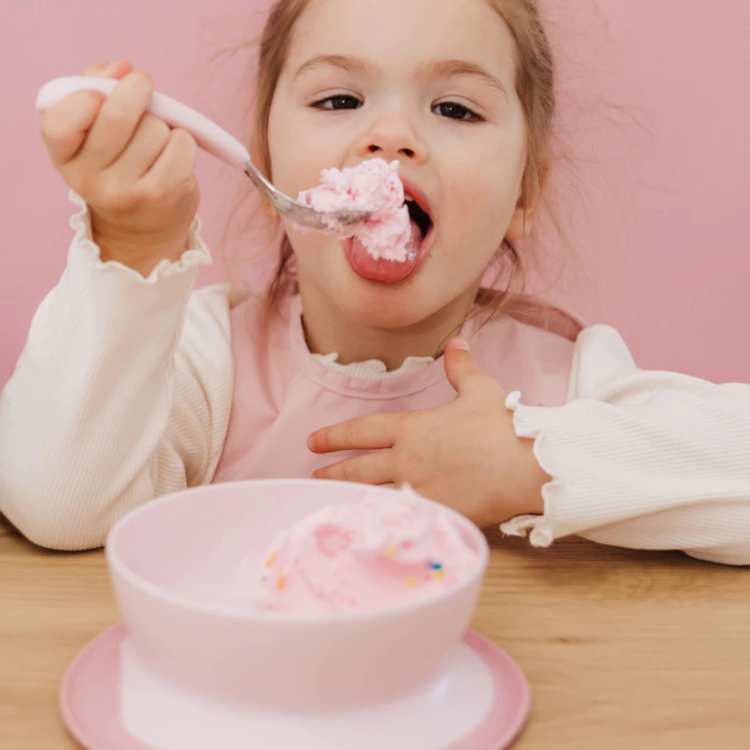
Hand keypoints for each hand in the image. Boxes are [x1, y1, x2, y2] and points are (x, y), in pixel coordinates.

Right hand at [40, 60, 199, 275]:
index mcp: (64, 158)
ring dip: (162, 124)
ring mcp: (126, 192)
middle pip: (117, 114)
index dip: (88, 96)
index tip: (102, 97)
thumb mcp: (93, 131)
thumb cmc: (119, 166)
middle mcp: (89, 180)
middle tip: (143, 89)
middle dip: (137, 89)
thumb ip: (97, 87)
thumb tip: (123, 68)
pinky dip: (184, 141)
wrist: (143, 231)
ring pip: (155, 127)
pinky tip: (174, 156)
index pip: (61, 118)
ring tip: (156, 144)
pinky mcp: (162, 195)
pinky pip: (181, 144)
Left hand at [308, 338, 549, 527]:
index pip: (362, 431)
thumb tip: (456, 341)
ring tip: (331, 498)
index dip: (334, 436)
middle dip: (332, 471)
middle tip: (315, 475)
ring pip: (370, 494)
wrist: (526, 465)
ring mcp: (417, 489)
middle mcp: (406, 459)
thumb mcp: (480, 390)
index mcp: (412, 428)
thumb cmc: (503, 426)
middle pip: (357, 467)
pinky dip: (374, 519)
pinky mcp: (432, 514)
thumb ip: (461, 367)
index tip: (315, 441)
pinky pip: (394, 518)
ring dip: (347, 496)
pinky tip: (363, 523)